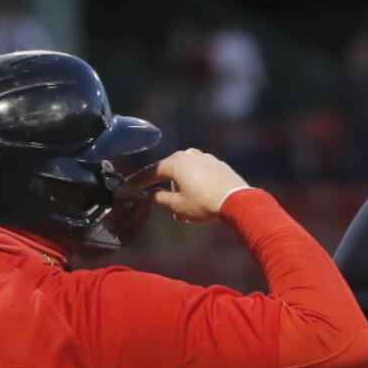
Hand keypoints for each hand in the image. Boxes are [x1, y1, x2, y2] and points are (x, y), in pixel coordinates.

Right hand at [128, 148, 249, 222]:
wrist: (238, 201)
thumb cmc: (204, 203)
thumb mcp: (178, 205)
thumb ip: (159, 200)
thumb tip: (148, 197)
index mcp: (175, 162)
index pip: (151, 172)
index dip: (139, 182)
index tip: (129, 187)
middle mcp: (189, 155)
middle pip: (170, 173)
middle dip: (167, 192)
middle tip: (167, 210)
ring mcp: (205, 158)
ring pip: (186, 175)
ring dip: (182, 191)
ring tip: (187, 212)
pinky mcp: (218, 165)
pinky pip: (201, 175)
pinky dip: (196, 187)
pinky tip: (200, 201)